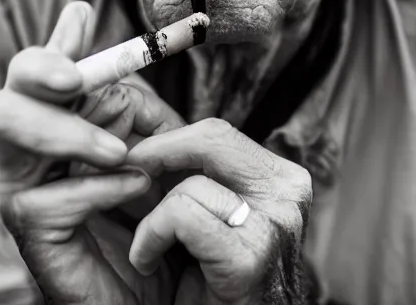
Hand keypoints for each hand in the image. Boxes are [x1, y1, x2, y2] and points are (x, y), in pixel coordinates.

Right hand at [0, 1, 185, 304]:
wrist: (160, 280)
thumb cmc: (155, 203)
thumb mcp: (156, 144)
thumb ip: (139, 106)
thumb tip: (136, 66)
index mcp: (60, 118)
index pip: (42, 71)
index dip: (58, 42)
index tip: (84, 15)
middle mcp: (30, 148)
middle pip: (8, 94)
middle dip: (39, 74)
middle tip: (75, 80)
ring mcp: (23, 187)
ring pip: (9, 131)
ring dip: (67, 133)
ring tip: (118, 149)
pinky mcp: (31, 230)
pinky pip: (49, 197)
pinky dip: (97, 187)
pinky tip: (133, 187)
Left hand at [126, 118, 312, 304]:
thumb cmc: (217, 281)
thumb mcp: (218, 213)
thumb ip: (201, 173)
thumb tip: (146, 134)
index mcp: (283, 179)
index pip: (219, 133)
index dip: (170, 139)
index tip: (136, 153)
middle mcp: (288, 195)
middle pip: (211, 141)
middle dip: (160, 153)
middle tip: (128, 170)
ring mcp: (273, 225)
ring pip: (191, 184)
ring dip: (152, 215)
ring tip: (145, 244)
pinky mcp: (246, 257)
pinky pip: (180, 216)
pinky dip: (151, 236)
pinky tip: (145, 261)